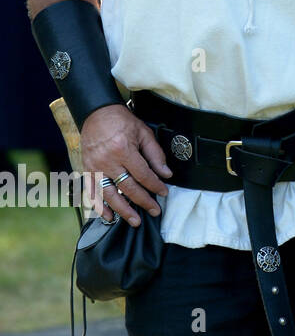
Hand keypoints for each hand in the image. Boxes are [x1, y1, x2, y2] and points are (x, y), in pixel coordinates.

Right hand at [80, 104, 170, 226]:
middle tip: (154, 211)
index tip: (163, 193)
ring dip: (123, 210)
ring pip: (109, 194)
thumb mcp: (144, 133)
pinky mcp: (86, 170)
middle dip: (143, 201)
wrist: (97, 113)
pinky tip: (109, 217)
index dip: (154, 186)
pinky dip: (100, 206)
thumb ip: (156, 155)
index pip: (143, 174)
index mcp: (123, 149)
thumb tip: (166, 174)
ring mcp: (94, 167)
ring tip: (135, 221)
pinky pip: (93, 192)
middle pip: (128, 187)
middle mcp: (107, 160)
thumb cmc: (123, 122)